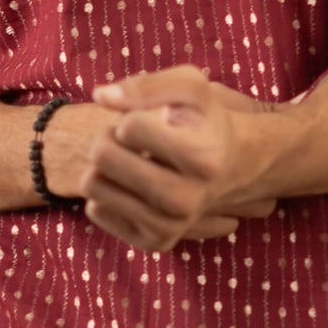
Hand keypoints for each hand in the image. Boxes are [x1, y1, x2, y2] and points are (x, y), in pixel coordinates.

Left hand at [76, 65, 283, 251]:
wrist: (235, 168)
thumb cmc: (206, 121)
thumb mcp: (191, 86)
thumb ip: (147, 84)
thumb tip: (101, 97)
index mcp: (203, 158)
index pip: (128, 127)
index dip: (132, 117)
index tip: (152, 123)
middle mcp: (188, 199)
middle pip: (103, 156)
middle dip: (108, 137)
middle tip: (129, 139)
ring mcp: (171, 226)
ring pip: (92, 185)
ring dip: (104, 165)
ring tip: (129, 160)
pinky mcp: (154, 243)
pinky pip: (95, 211)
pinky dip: (107, 194)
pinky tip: (132, 186)